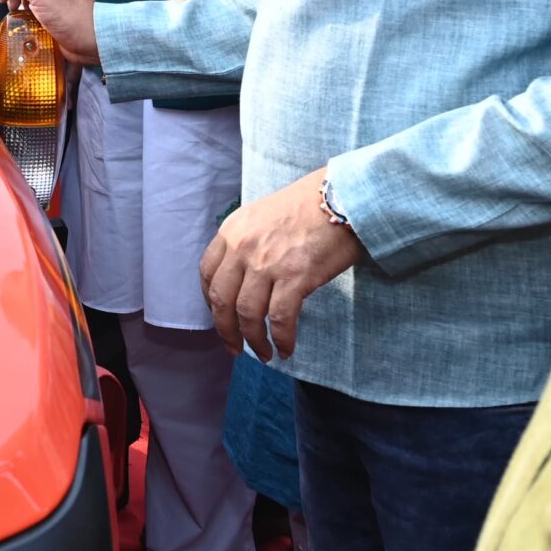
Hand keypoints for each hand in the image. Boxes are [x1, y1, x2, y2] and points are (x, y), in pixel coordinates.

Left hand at [198, 167, 363, 359]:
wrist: (342, 196)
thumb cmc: (308, 205)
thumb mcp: (263, 215)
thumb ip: (247, 243)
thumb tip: (245, 278)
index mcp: (232, 230)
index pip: (208, 273)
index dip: (210, 302)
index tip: (221, 317)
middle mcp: (243, 247)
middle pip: (221, 299)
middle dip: (225, 330)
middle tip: (234, 348)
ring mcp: (267, 263)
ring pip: (247, 314)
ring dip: (253, 340)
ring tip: (264, 353)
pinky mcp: (295, 277)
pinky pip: (280, 318)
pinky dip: (281, 338)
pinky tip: (286, 349)